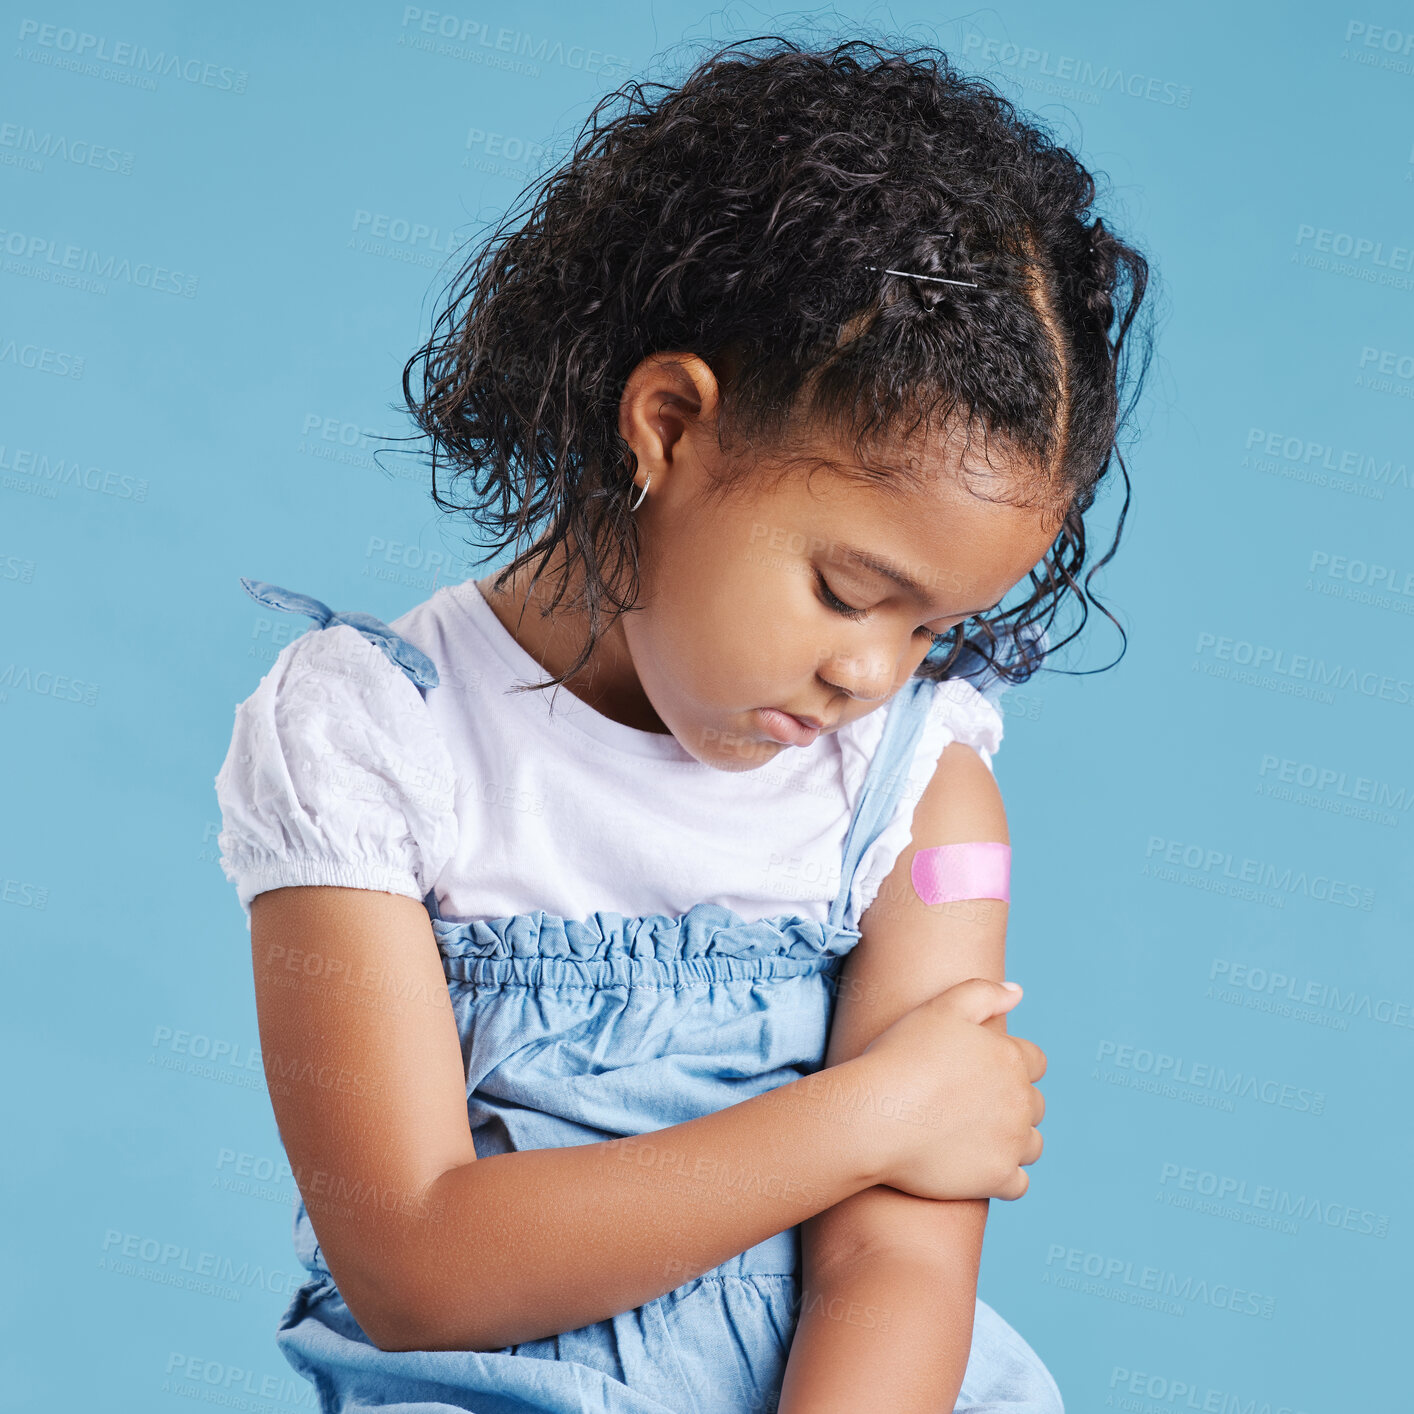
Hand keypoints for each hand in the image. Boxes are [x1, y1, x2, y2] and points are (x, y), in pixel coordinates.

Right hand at [848, 978, 1045, 1200]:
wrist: (876, 1115)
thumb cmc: (901, 1056)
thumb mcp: (940, 1007)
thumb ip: (983, 993)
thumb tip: (1019, 993)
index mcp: (1011, 1057)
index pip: (1035, 1062)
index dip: (1009, 1065)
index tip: (979, 1072)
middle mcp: (1020, 1100)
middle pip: (1034, 1104)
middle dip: (1011, 1103)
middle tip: (970, 1105)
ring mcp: (1012, 1142)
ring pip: (1031, 1144)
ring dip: (1012, 1140)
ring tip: (974, 1137)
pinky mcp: (997, 1178)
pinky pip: (1018, 1184)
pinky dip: (1002, 1178)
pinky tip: (976, 1167)